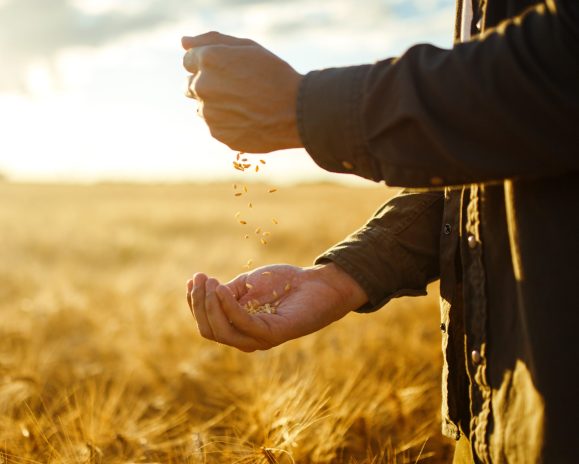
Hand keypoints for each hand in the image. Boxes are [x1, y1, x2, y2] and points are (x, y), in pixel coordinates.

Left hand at [182, 31, 303, 152]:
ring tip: (246, 105)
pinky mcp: (218, 134)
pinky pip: (216, 126)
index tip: (227, 69)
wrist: (296, 113)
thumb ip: (211, 41)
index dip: (208, 63)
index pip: (188, 60)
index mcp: (208, 60)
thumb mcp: (247, 47)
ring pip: (203, 108)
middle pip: (190, 85)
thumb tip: (184, 42)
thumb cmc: (274, 75)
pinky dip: (227, 123)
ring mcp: (209, 113)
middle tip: (237, 88)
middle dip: (208, 85)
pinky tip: (249, 119)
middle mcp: (203, 86)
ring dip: (216, 105)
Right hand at [186, 263, 367, 351]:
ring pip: (221, 331)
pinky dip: (228, 307)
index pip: (206, 323)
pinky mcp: (272, 334)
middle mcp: (245, 339)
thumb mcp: (247, 285)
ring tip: (210, 282)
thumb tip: (205, 294)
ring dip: (209, 305)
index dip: (194, 303)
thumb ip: (226, 293)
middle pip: (209, 330)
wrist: (316, 284)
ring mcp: (259, 340)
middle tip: (200, 278)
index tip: (192, 278)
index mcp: (237, 328)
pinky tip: (221, 289)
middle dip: (199, 304)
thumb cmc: (283, 284)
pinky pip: (243, 324)